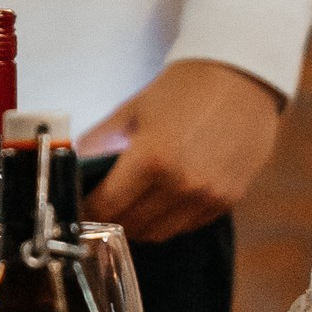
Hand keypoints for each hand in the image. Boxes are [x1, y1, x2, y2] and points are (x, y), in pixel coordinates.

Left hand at [78, 60, 283, 243]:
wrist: (241, 79)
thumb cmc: (183, 89)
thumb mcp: (131, 110)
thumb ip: (98, 143)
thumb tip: (70, 168)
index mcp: (151, 160)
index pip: (105, 207)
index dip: (87, 210)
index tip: (83, 205)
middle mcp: (180, 186)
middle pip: (130, 226)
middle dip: (112, 218)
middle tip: (107, 203)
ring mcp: (207, 198)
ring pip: (159, 233)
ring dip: (141, 223)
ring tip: (136, 204)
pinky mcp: (227, 201)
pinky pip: (187, 225)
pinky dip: (170, 218)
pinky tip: (167, 197)